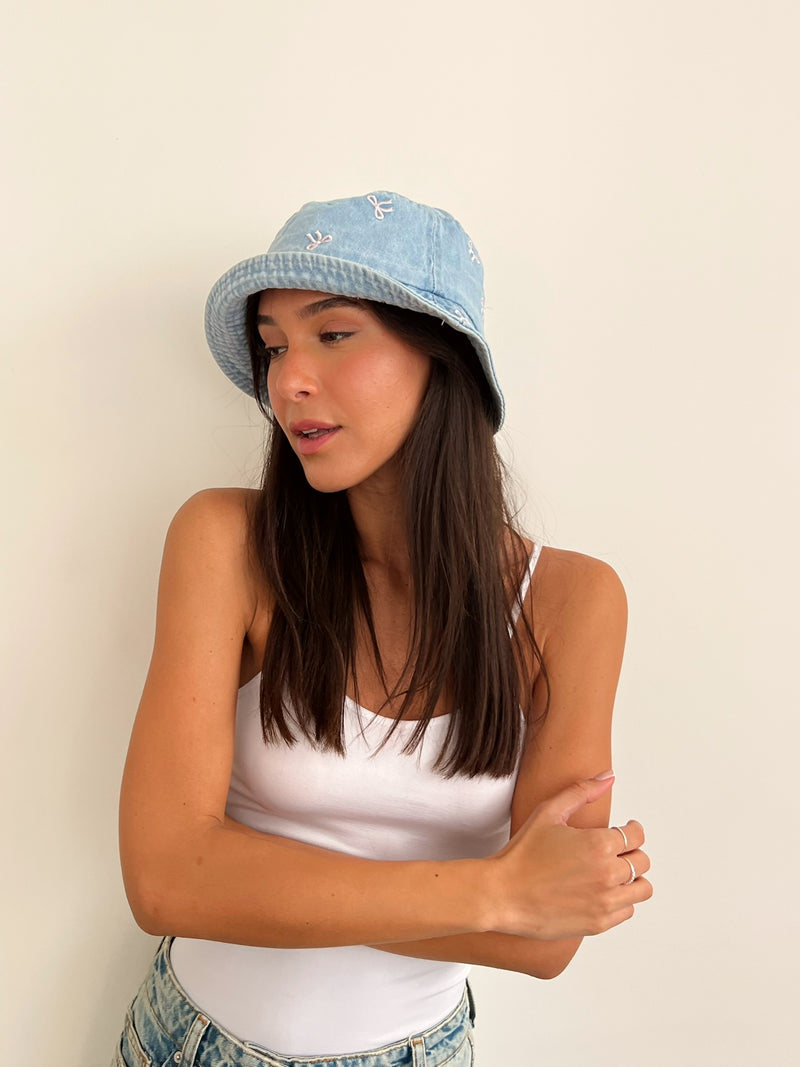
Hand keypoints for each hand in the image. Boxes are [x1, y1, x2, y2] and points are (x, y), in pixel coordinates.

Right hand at [487, 773, 651, 939]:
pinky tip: (602, 891)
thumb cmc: (523, 853)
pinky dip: (620, 901)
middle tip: (616, 851)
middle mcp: (607, 874)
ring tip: (614, 873)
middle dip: (632, 852)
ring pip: (643, 889)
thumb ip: (582, 791)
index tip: (626, 830)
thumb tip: (608, 776)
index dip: (632, 829)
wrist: (503, 894)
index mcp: (599, 844)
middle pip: (642, 861)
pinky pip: (627, 911)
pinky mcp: (598, 923)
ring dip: (632, 879)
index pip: (637, 835)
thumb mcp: (549, 812)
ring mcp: (604, 901)